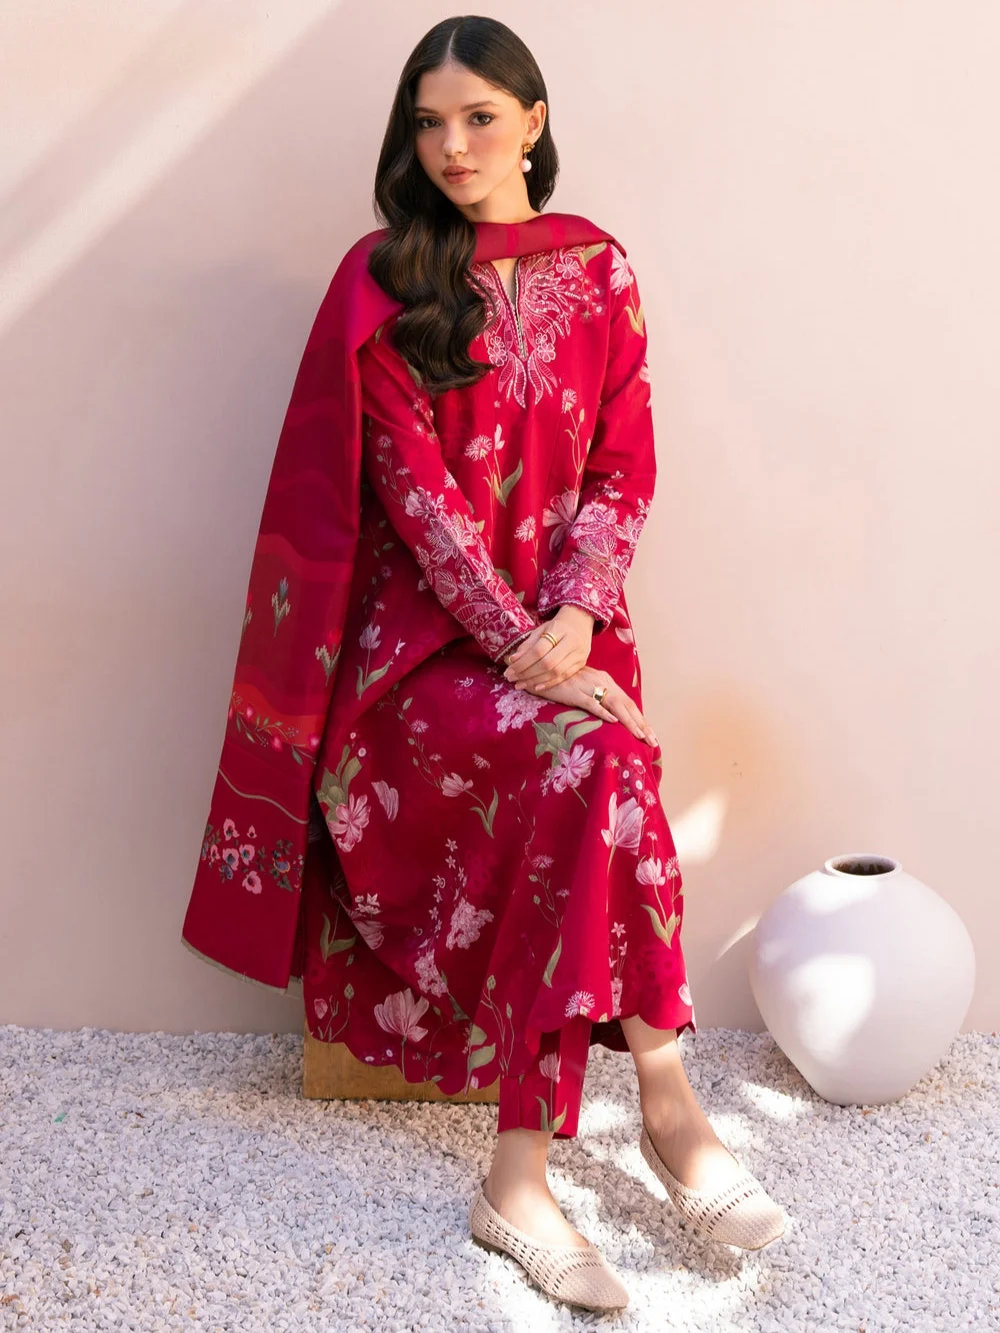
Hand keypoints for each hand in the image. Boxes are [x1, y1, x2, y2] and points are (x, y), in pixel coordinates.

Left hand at [502, 606, 594, 690]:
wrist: (580, 622)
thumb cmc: (557, 627)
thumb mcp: (541, 629)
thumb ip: (528, 645)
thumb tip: (513, 660)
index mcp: (560, 630)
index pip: (539, 650)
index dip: (523, 661)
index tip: (509, 668)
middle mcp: (572, 643)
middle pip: (547, 663)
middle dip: (527, 673)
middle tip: (511, 678)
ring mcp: (578, 654)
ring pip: (555, 672)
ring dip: (535, 680)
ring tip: (519, 684)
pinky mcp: (581, 664)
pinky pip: (563, 677)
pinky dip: (548, 683)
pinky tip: (535, 687)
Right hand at [506, 663, 658, 746]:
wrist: (541, 668)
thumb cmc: (562, 682)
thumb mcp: (585, 688)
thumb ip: (598, 698)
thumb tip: (611, 716)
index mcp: (605, 681)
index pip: (628, 703)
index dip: (641, 719)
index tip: (651, 735)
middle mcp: (601, 682)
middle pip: (626, 705)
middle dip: (641, 724)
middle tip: (652, 741)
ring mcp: (588, 686)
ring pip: (614, 705)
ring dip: (628, 721)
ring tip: (639, 735)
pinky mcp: (574, 691)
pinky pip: (591, 702)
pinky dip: (603, 711)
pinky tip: (613, 721)